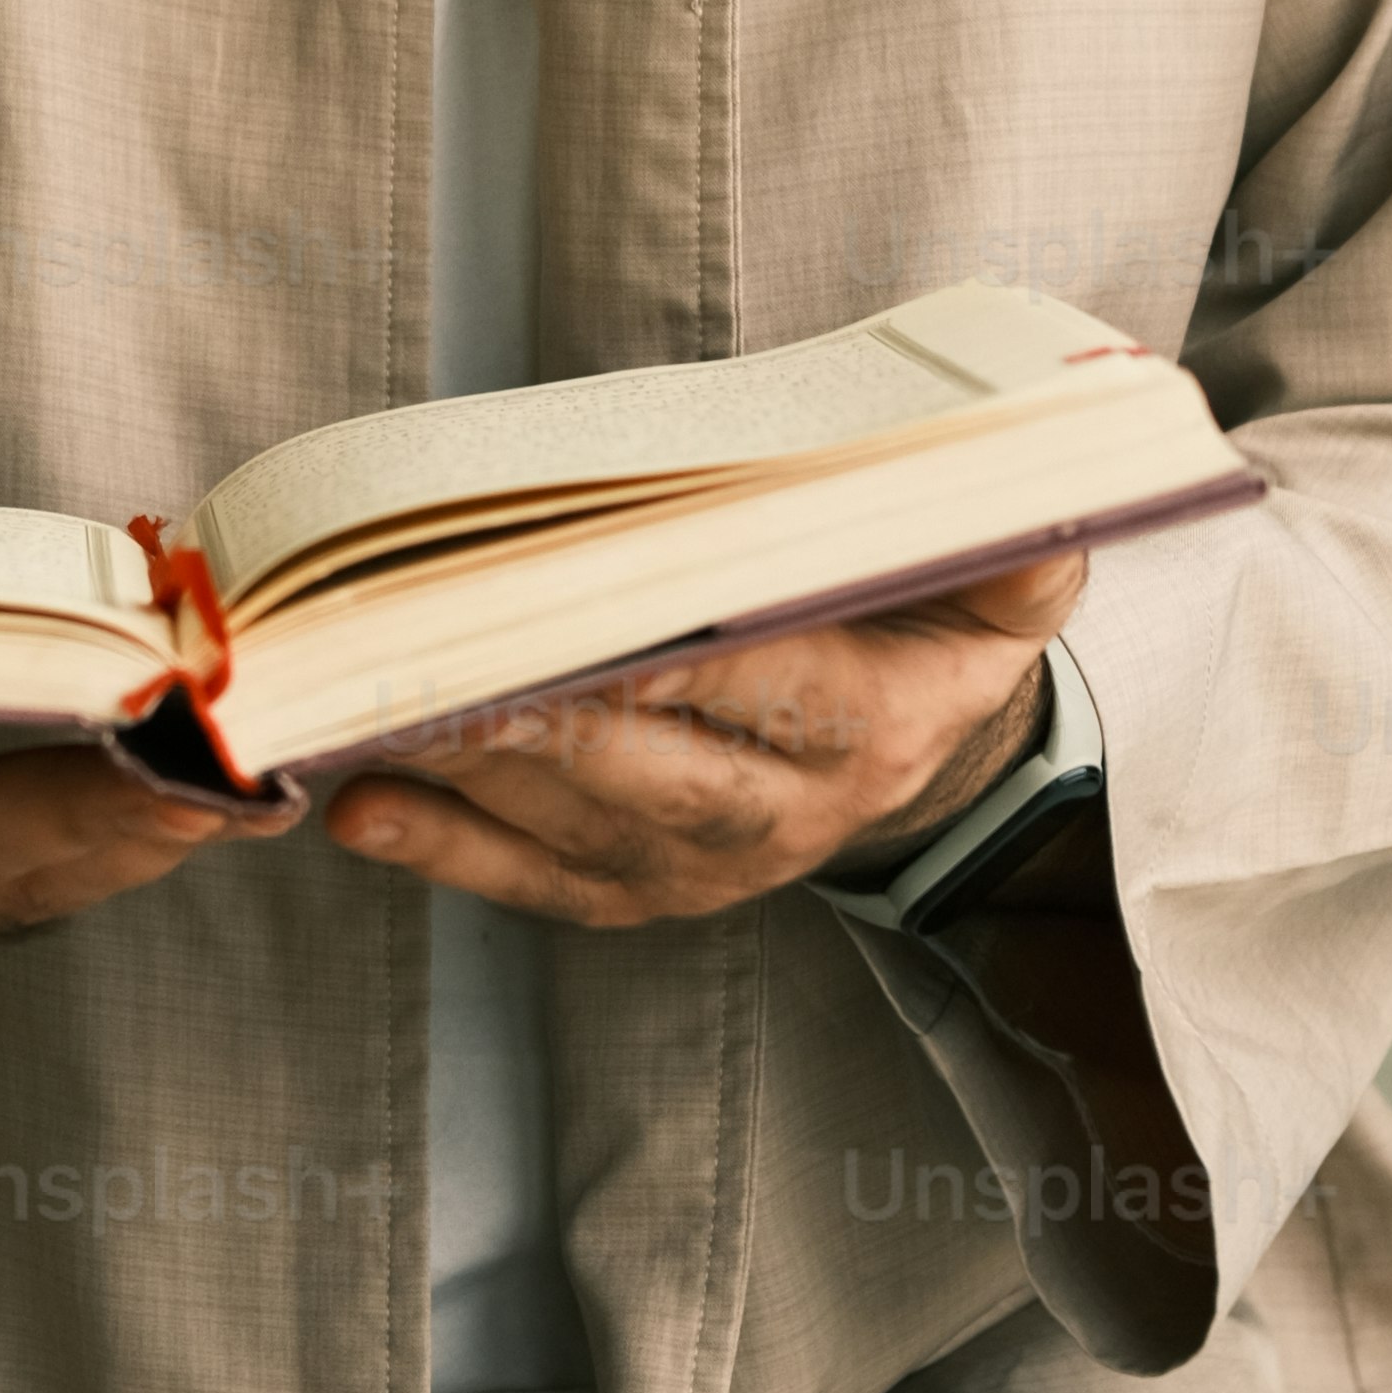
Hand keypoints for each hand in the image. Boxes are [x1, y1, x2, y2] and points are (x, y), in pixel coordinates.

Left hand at [314, 547, 1089, 936]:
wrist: (921, 745)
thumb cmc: (932, 620)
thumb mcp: (1007, 576)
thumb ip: (1015, 543)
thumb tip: (1026, 501)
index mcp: (880, 721)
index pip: (772, 685)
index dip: (679, 656)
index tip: (586, 613)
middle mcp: (791, 813)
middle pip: (653, 767)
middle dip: (541, 716)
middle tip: (436, 659)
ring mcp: (707, 865)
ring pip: (577, 822)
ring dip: (471, 767)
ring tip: (376, 703)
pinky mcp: (638, 891)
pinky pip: (532, 879)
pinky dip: (444, 847)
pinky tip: (365, 802)